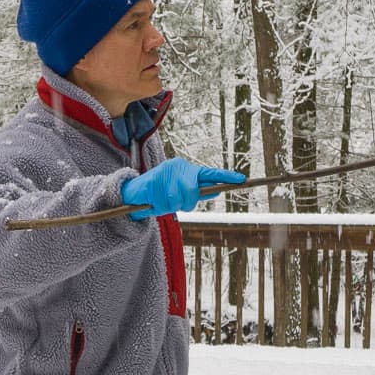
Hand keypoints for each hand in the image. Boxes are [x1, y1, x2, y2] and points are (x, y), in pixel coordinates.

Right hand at [122, 158, 241, 219]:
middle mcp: (178, 167)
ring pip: (179, 200)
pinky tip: (153, 200)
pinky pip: (165, 202)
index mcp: (186, 169)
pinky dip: (159, 206)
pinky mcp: (154, 181)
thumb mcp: (179, 190)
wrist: (133, 192)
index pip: (209, 173)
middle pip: (193, 193)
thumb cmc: (159, 193)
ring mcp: (166, 173)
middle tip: (174, 202)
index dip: (226, 177)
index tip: (242, 179)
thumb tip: (217, 188)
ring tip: (161, 200)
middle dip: (185, 203)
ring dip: (170, 206)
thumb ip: (197, 190)